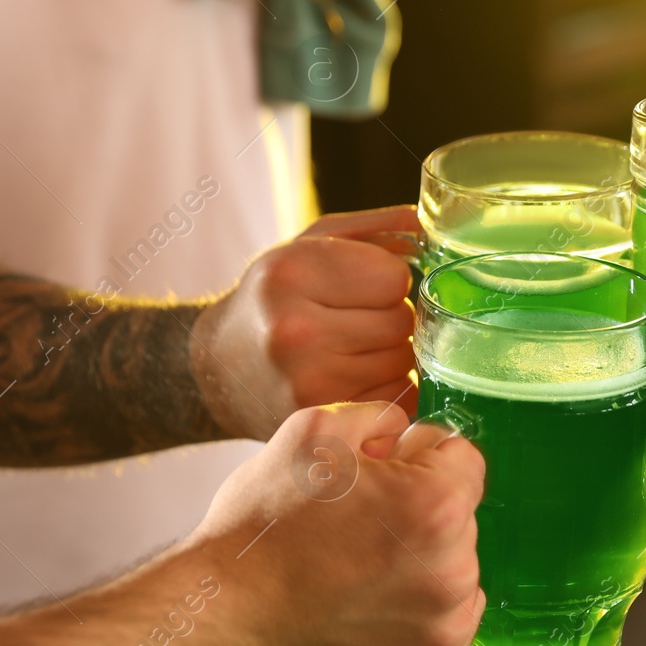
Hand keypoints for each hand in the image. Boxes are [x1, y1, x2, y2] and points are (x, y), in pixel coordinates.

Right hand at [187, 402, 485, 645]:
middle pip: (460, 515)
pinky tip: (367, 601)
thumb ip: (381, 415)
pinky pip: (446, 619)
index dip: (417, 455)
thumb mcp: (314, 431)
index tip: (380, 473)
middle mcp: (453, 569)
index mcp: (436, 504)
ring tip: (356, 565)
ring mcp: (444, 625)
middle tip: (357, 522)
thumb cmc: (264, 525)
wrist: (224, 614)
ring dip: (421, 560)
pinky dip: (417, 609)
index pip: (464, 458)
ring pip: (454, 567)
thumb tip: (408, 431)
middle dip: (420, 508)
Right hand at [190, 206, 418, 440]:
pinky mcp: (323, 420)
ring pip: (403, 361)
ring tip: (349, 348)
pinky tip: (350, 378)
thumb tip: (427, 225)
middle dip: (389, 317)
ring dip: (389, 353)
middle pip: (401, 321)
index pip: (394, 277)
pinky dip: (385, 388)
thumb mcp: (307, 246)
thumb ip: (372, 230)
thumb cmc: (273, 299)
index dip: (386, 279)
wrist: (218, 369)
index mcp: (291, 273)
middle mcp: (296, 330)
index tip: (360, 286)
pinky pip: (397, 398)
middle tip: (354, 320)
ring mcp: (309, 383)